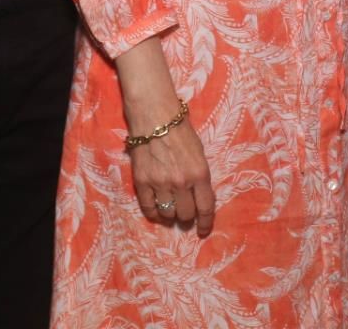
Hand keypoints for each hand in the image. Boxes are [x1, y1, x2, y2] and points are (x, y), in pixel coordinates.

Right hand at [126, 117, 215, 236]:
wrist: (154, 116)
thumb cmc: (181, 129)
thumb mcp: (199, 152)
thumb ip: (199, 176)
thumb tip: (198, 197)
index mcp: (200, 174)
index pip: (205, 208)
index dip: (205, 223)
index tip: (203, 231)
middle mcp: (181, 182)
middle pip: (186, 214)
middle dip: (187, 216)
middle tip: (185, 213)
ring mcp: (160, 183)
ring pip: (168, 214)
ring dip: (171, 216)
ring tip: (171, 211)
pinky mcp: (142, 182)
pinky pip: (148, 208)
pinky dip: (154, 213)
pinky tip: (157, 211)